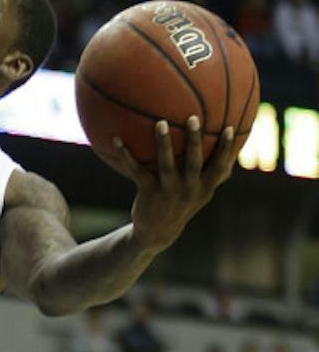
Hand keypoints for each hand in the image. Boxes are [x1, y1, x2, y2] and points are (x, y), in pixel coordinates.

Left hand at [115, 117, 235, 254]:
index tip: (229, 127)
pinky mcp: (149, 193)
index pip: (219, 167)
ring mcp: (168, 192)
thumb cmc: (182, 204)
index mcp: (204, 187)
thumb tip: (235, 149)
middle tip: (193, 118)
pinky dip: (126, 155)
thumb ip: (215, 173)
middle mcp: (188, 189)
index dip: (225, 149)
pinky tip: (116, 139)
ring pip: (166, 165)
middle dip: (195, 141)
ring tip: (160, 122)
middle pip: (194, 163)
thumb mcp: (201, 193)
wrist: (157, 233)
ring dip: (163, 143)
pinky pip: (136, 171)